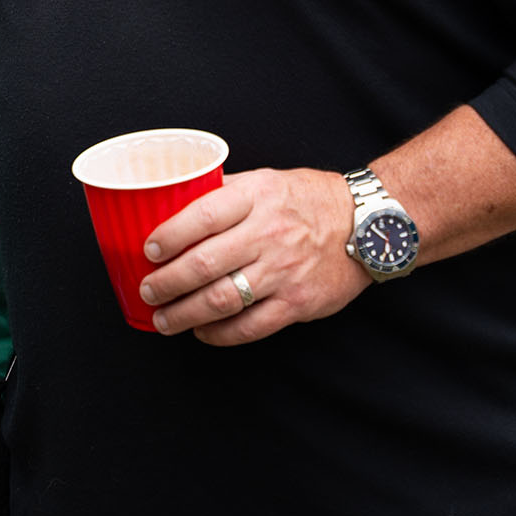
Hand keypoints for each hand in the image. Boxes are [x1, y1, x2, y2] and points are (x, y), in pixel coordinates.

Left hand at [137, 168, 368, 344]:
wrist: (368, 225)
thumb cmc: (308, 199)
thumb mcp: (266, 181)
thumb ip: (224, 193)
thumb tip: (173, 203)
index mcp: (257, 197)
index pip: (203, 215)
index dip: (170, 235)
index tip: (148, 250)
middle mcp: (269, 233)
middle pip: (205, 264)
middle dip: (167, 282)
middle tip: (148, 291)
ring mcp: (284, 271)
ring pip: (223, 299)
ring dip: (185, 314)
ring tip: (164, 319)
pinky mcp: (297, 303)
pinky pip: (251, 326)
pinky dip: (220, 334)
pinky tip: (202, 332)